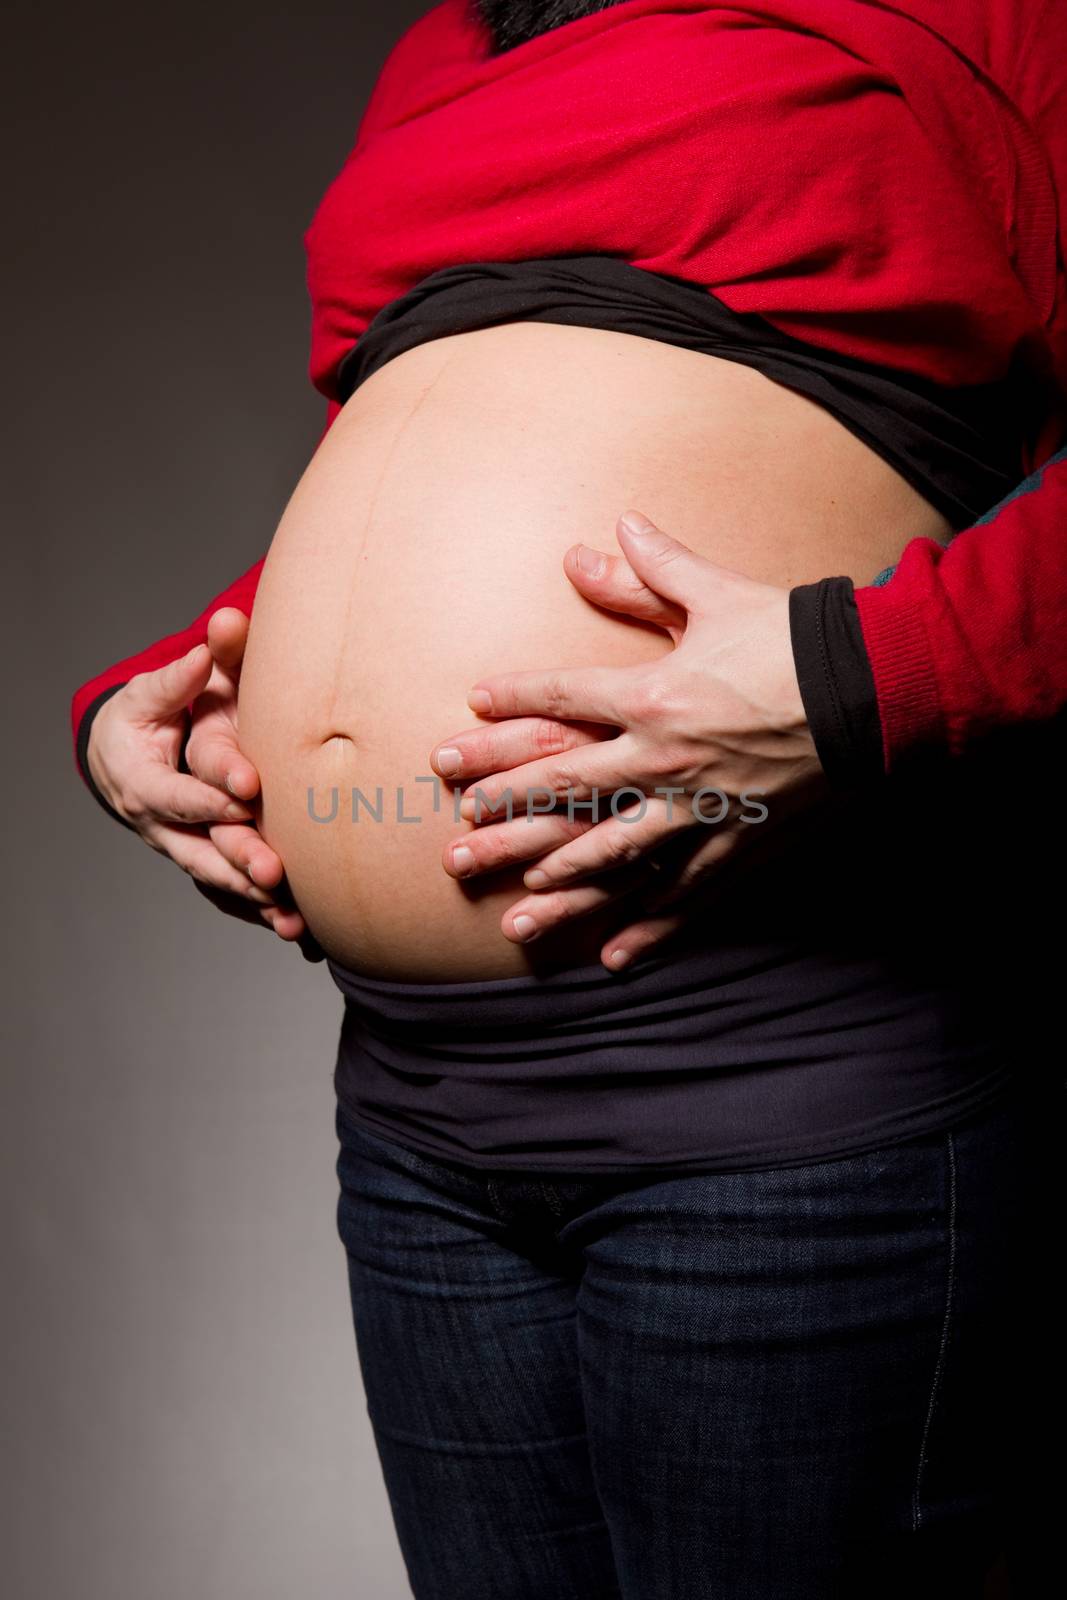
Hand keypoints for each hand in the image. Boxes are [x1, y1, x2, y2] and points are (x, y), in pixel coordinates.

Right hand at [86, 608, 322, 958]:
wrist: (122, 759)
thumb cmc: (144, 718)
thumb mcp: (152, 693)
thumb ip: (183, 674)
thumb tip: (214, 634)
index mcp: (144, 783)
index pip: (178, 793)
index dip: (209, 794)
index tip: (247, 791)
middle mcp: (163, 826)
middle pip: (200, 849)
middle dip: (237, 861)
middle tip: (274, 871)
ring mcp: (185, 850)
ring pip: (220, 880)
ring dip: (256, 901)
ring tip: (294, 920)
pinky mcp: (207, 864)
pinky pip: (234, 896)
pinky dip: (264, 914)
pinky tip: (301, 932)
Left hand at [429, 511, 829, 969]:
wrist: (878, 687)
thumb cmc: (794, 637)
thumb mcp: (719, 594)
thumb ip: (655, 570)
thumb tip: (611, 527)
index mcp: (650, 693)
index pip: (560, 695)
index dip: (512, 698)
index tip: (472, 706)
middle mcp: (661, 758)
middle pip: (564, 785)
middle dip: (507, 806)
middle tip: (461, 829)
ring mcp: (698, 808)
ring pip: (612, 855)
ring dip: (561, 881)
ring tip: (519, 905)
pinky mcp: (738, 842)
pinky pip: (685, 893)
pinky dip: (651, 927)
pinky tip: (614, 956)